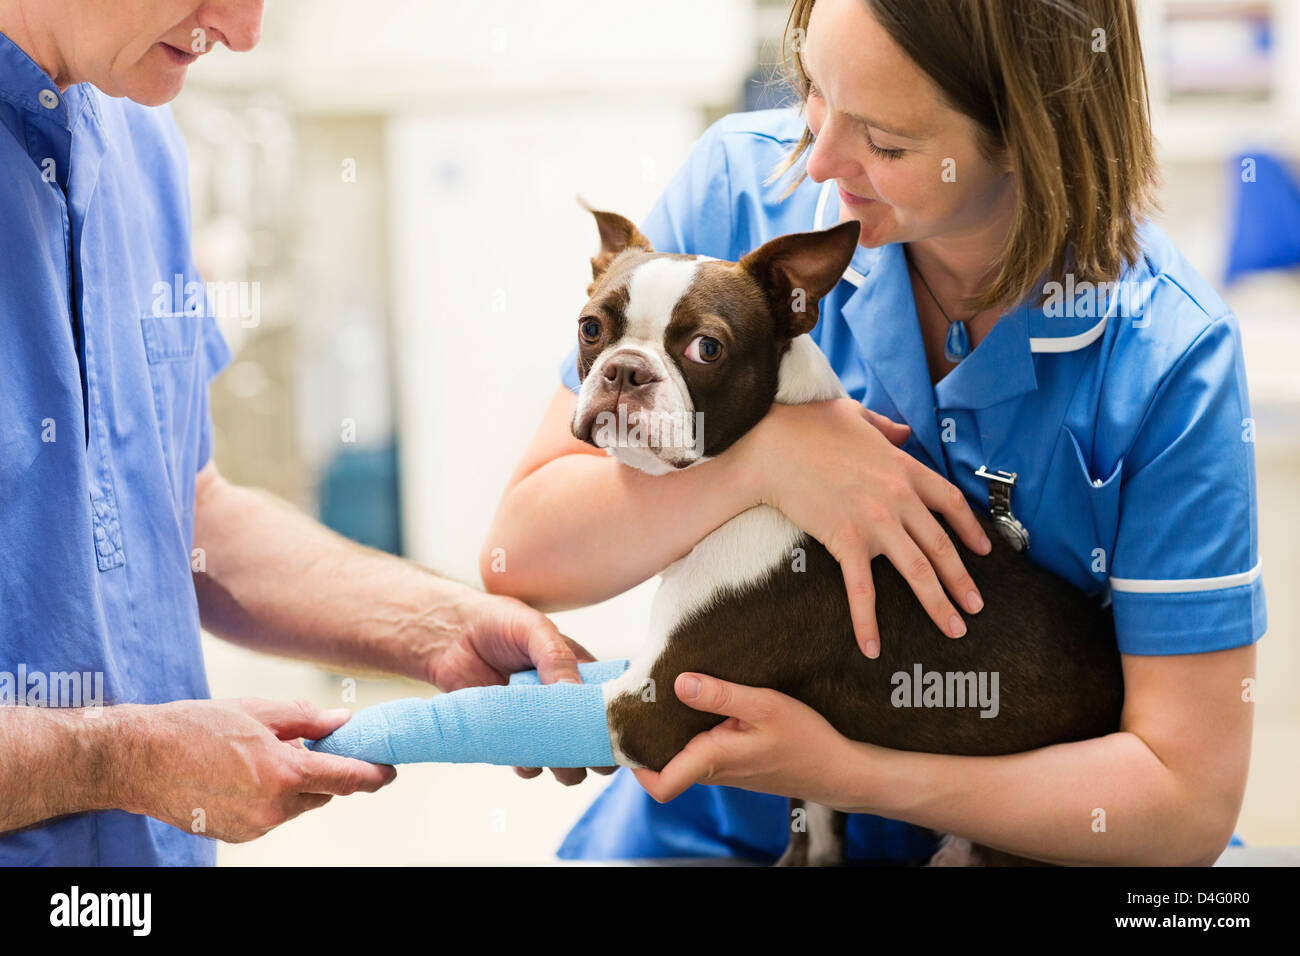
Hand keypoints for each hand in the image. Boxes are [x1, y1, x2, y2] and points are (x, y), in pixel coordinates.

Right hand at [118, 698, 396, 842]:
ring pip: (295, 805)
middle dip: (322, 771)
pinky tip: (242, 774)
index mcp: (283, 774)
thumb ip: (308, 719)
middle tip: (307, 745)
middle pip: (321, 793)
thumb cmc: (195, 728)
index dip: (373, 775)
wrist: (139, 759)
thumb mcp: (259, 711)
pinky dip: (269, 796)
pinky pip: (270, 815)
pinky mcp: (237, 834)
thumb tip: (343, 721)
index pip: (346, 778)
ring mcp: (254, 826)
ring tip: (258, 754)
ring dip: (293, 784)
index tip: (389, 771)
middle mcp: (272, 807)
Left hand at [432, 589, 615, 785]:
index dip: (618, 722)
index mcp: (583, 674)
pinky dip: (529, 766)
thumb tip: (575, 693)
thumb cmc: (499, 623)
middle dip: (595, 753)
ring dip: (565, 767)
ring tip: (554, 757)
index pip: (613, 704)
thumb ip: (557, 657)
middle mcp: (567, 703)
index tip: (614, 732)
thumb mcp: (534, 630)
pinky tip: (520, 752)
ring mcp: (540, 723)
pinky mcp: (512, 738)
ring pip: (567, 761)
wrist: (451, 637)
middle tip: (584, 751)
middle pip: (595, 741)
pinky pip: (529, 765)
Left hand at [631, 673, 862, 808]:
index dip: (635, 765)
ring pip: (682, 755)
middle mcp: (713, 771)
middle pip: (663, 764)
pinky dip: (694, 729)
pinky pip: (701, 749)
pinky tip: (702, 701)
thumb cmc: (805, 739)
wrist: (838, 770)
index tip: (628, 730)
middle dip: (648, 736)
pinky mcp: (735, 763)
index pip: (659, 785)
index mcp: (713, 760)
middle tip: (643, 697)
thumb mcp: (765, 706)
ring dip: (672, 730)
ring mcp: (724, 770)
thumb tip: (679, 683)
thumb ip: (721, 694)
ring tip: (667, 692)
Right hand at [736, 398, 989, 656]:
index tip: (983, 550)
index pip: (950, 502)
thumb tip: (903, 432)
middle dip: (963, 580)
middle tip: (975, 607)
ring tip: (954, 628)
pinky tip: (873, 647)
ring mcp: (875, 521)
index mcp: (903, 467)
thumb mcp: (854, 414)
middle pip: (942, 545)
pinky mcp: (846, 540)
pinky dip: (868, 621)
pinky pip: (862, 589)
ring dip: (939, 603)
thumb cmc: (806, 426)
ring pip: (918, 570)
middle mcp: (898, 497)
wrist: (770, 447)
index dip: (970, 529)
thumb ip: (885, 426)